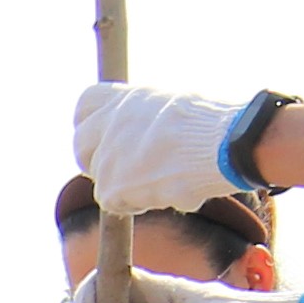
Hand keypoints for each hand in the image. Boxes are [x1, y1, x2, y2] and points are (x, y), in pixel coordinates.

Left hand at [73, 84, 255, 217]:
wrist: (223, 144)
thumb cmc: (215, 128)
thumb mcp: (178, 107)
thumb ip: (152, 120)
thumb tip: (152, 141)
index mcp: (128, 97)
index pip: (86, 105)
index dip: (91, 123)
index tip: (103, 137)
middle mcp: (111, 121)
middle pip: (80, 144)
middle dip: (94, 160)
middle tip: (122, 173)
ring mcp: (108, 153)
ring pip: (100, 178)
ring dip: (125, 187)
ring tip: (161, 183)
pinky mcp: (113, 184)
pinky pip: (112, 203)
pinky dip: (133, 205)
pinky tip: (162, 195)